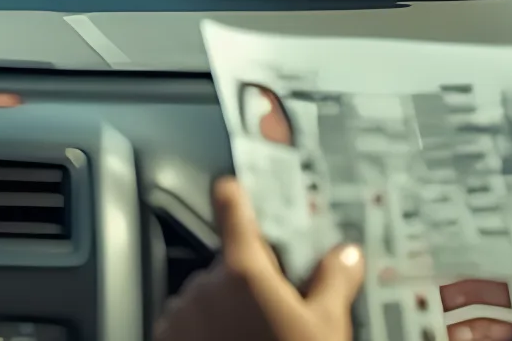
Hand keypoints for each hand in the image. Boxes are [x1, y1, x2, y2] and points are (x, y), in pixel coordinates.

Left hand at [152, 176, 362, 340]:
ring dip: (224, 312)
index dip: (235, 198)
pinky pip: (186, 325)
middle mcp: (205, 286)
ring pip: (206, 299)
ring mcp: (181, 315)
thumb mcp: (325, 328)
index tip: (230, 185)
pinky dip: (203, 334)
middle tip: (276, 313)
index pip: (235, 215)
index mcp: (245, 272)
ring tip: (256, 340)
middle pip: (228, 266)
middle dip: (248, 284)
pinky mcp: (165, 338)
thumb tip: (346, 255)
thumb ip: (333, 283)